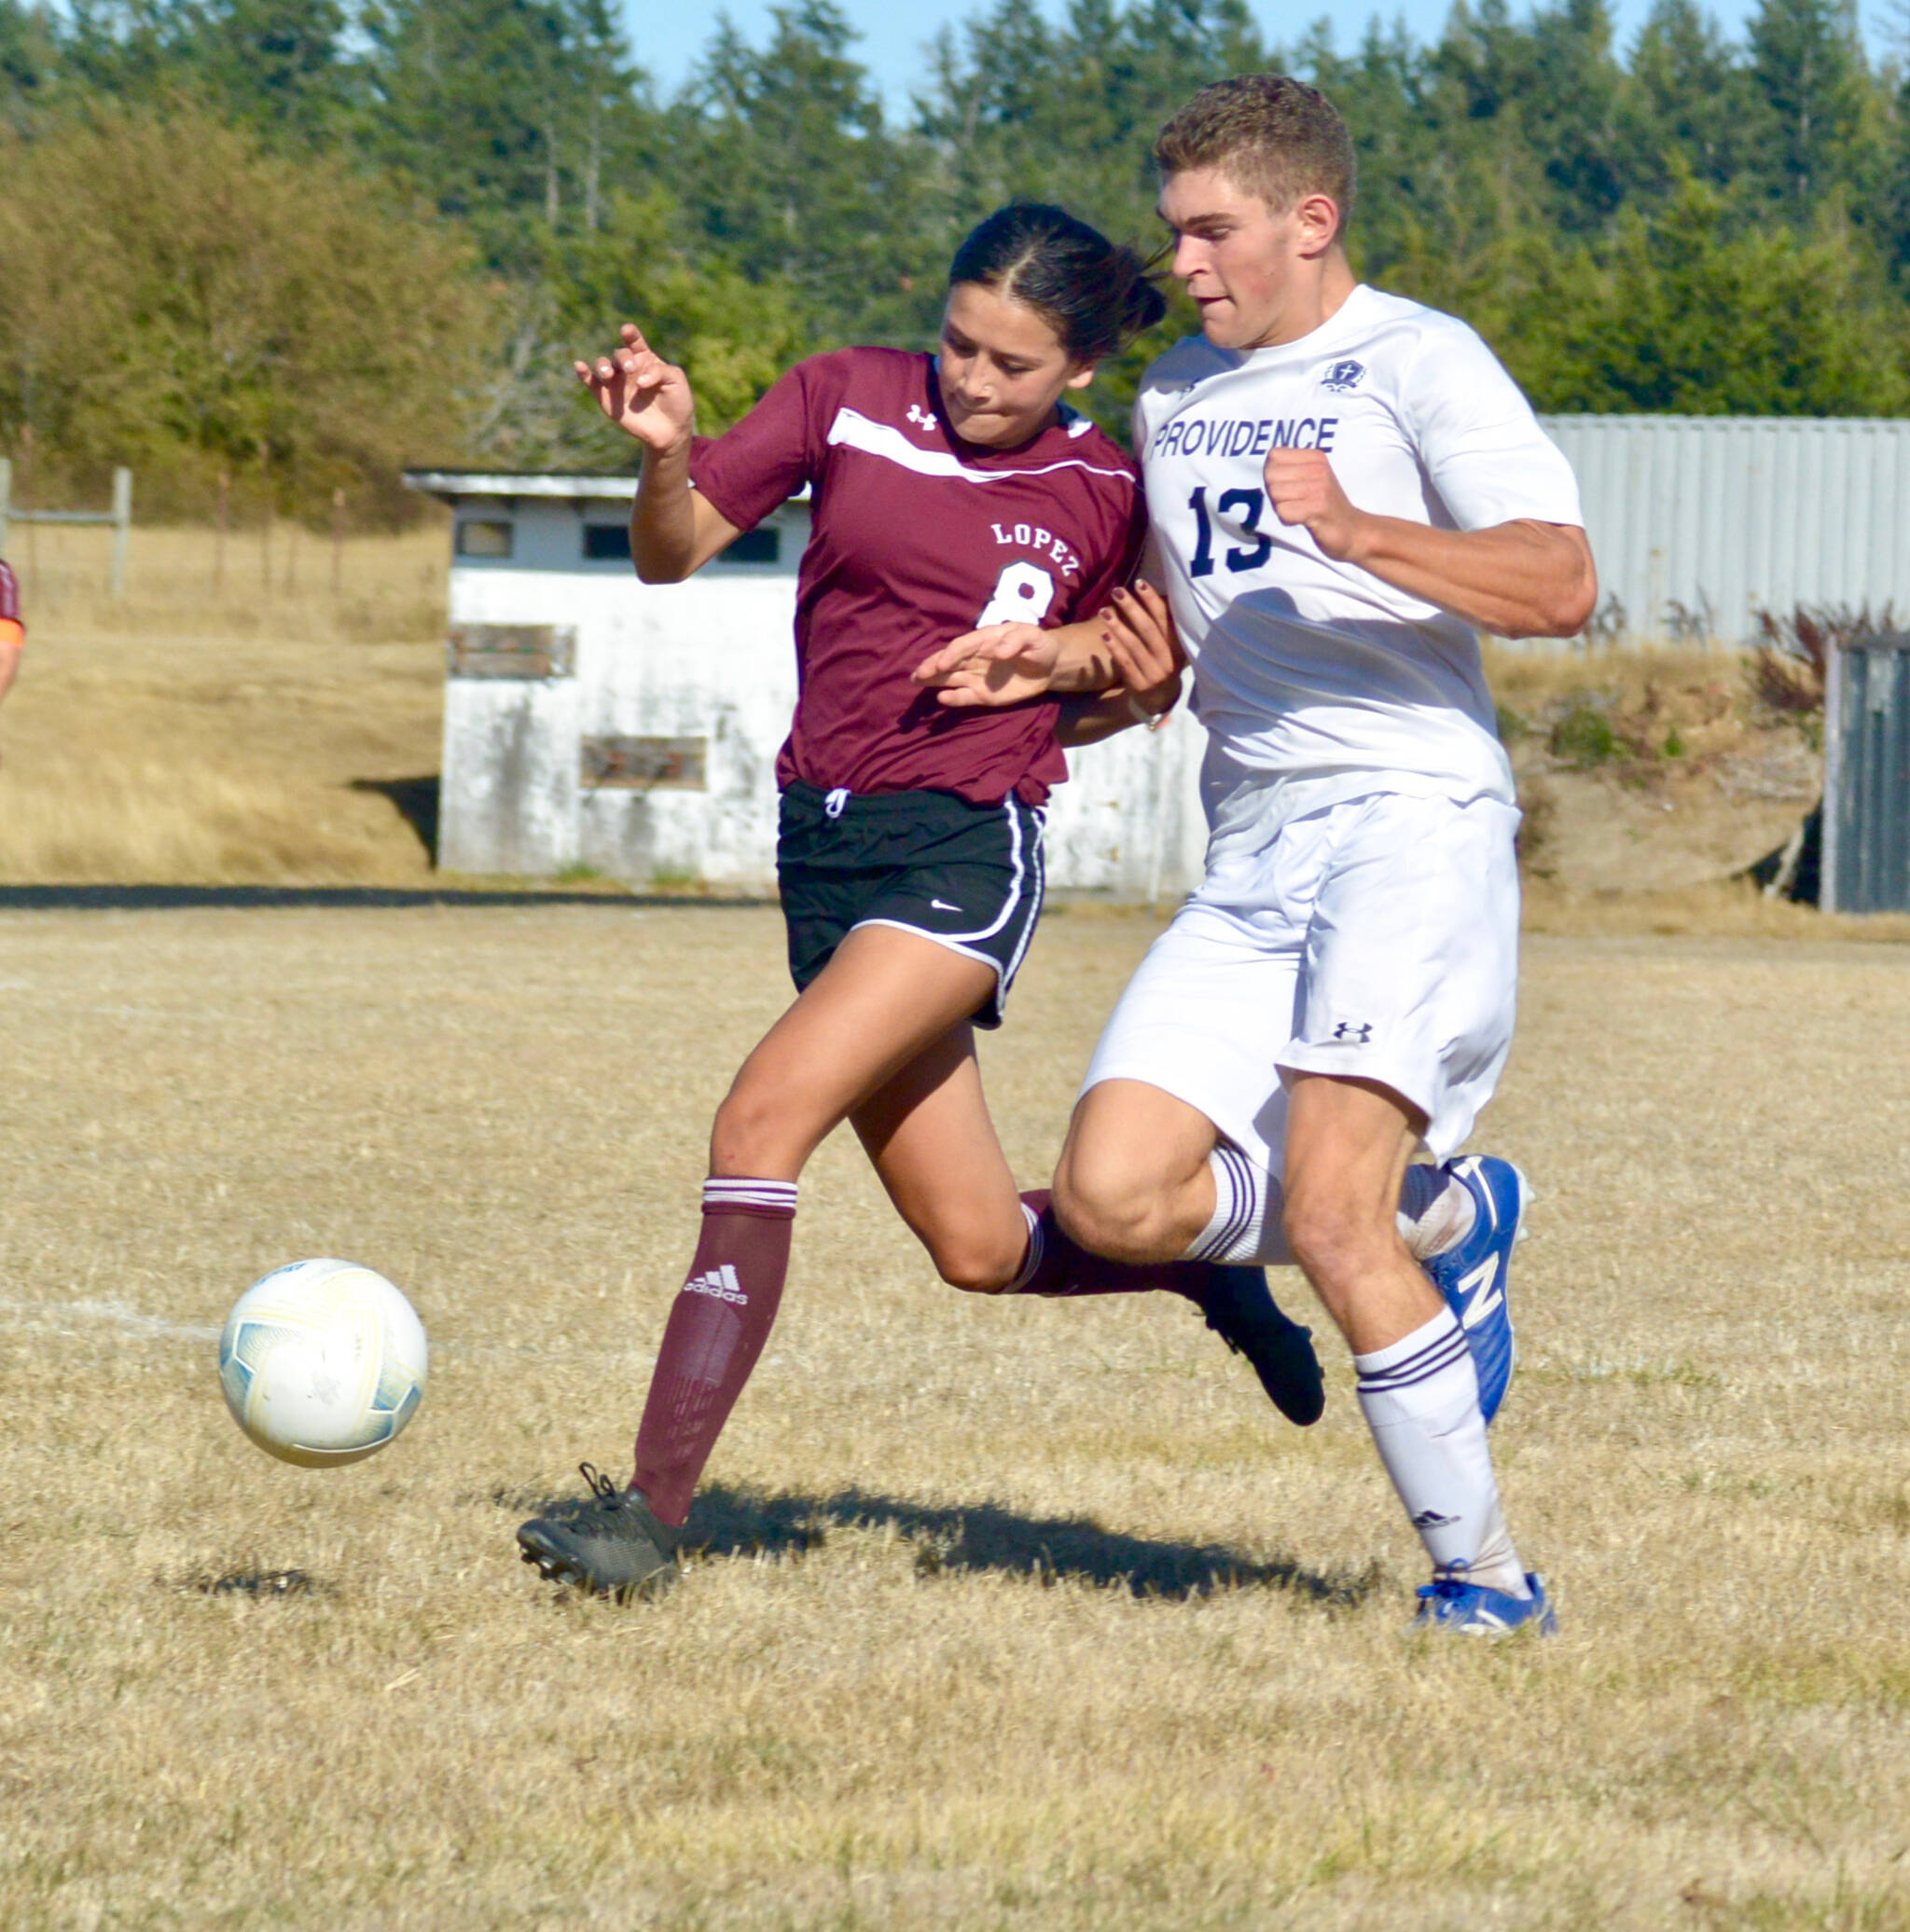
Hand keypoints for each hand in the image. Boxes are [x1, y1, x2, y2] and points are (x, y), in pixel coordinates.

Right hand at [574, 323, 695, 452]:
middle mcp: (628, 368)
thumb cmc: (676, 402)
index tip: (626, 332)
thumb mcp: (676, 381)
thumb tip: (639, 381)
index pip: (634, 341)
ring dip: (603, 366)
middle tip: (631, 369)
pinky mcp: (607, 399)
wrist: (671, 431)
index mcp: (645, 358)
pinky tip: (579, 366)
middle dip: (623, 358)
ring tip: (608, 375)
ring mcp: (616, 383)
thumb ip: (660, 371)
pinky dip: (583, 374)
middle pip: (619, 354)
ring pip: (603, 366)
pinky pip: (591, 383)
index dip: (630, 334)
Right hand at [911, 623, 1062, 707]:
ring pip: (950, 678)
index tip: (941, 664)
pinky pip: (964, 696)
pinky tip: (941, 699)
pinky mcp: (982, 694)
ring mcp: (976, 676)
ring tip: (915, 681)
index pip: (963, 646)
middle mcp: (975, 657)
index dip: (952, 654)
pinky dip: (953, 699)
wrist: (1049, 667)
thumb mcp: (1033, 637)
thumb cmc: (1039, 645)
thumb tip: (998, 652)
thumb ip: (1016, 641)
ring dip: (933, 680)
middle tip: (917, 674)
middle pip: (950, 661)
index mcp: (984, 640)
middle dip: (933, 666)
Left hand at [1101, 580, 1182, 718]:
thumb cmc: (1161, 665)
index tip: (1139, 583)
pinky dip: (1115, 648)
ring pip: (1135, 646)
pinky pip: (1126, 664)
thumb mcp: (1168, 647)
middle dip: (1132, 608)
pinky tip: (1104, 635)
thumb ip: (1162, 626)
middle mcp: (1169, 659)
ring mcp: (1156, 674)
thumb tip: (1152, 593)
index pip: (1165, 619)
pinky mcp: (1142, 686)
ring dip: (1118, 626)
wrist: (1161, 702)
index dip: (1152, 600)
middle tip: (1117, 591)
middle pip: (1148, 630)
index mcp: (1177, 645)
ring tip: (1104, 610)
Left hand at [1264, 446, 1366, 561]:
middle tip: (1295, 502)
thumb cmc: (1324, 506)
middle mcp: (1318, 468)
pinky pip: (1283, 511)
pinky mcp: (1317, 508)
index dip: (1273, 475)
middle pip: (1270, 475)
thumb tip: (1266, 469)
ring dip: (1281, 507)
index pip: (1273, 456)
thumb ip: (1289, 470)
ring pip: (1274, 493)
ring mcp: (1319, 488)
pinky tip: (1303, 520)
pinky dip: (1288, 519)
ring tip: (1300, 510)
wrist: (1352, 531)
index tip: (1290, 487)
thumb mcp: (1310, 479)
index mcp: (1315, 457)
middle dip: (1275, 493)